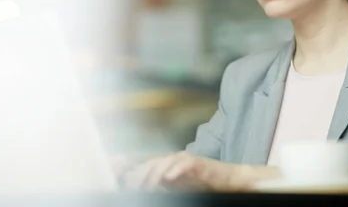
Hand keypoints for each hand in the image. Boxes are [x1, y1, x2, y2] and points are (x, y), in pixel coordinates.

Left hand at [122, 151, 260, 191]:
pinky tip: (168, 178)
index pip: (145, 166)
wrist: (229, 180)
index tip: (119, 176)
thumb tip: (141, 185)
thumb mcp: (178, 187)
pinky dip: (175, 170)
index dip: (131, 170)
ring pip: (166, 162)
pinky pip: (185, 164)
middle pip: (152, 163)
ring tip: (147, 184)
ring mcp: (186, 160)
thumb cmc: (203, 184)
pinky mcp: (199, 163)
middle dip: (140, 174)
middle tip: (132, 186)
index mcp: (167, 165)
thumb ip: (160, 186)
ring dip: (155, 173)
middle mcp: (174, 159)